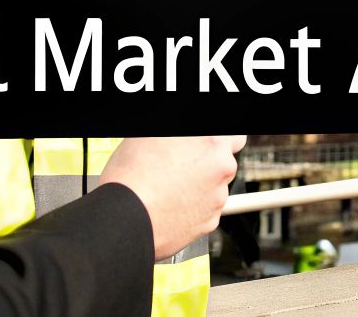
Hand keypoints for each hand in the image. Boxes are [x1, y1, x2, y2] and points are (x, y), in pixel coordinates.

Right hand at [98, 135, 244, 260]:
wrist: (124, 218)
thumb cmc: (133, 175)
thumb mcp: (154, 135)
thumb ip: (182, 135)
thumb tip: (185, 138)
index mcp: (213, 143)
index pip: (233, 136)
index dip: (215, 141)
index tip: (204, 147)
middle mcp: (222, 169)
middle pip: (225, 161)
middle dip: (209, 163)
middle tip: (182, 165)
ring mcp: (218, 197)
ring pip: (216, 187)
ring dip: (201, 185)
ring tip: (171, 187)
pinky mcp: (210, 222)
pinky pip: (207, 210)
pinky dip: (195, 207)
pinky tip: (172, 204)